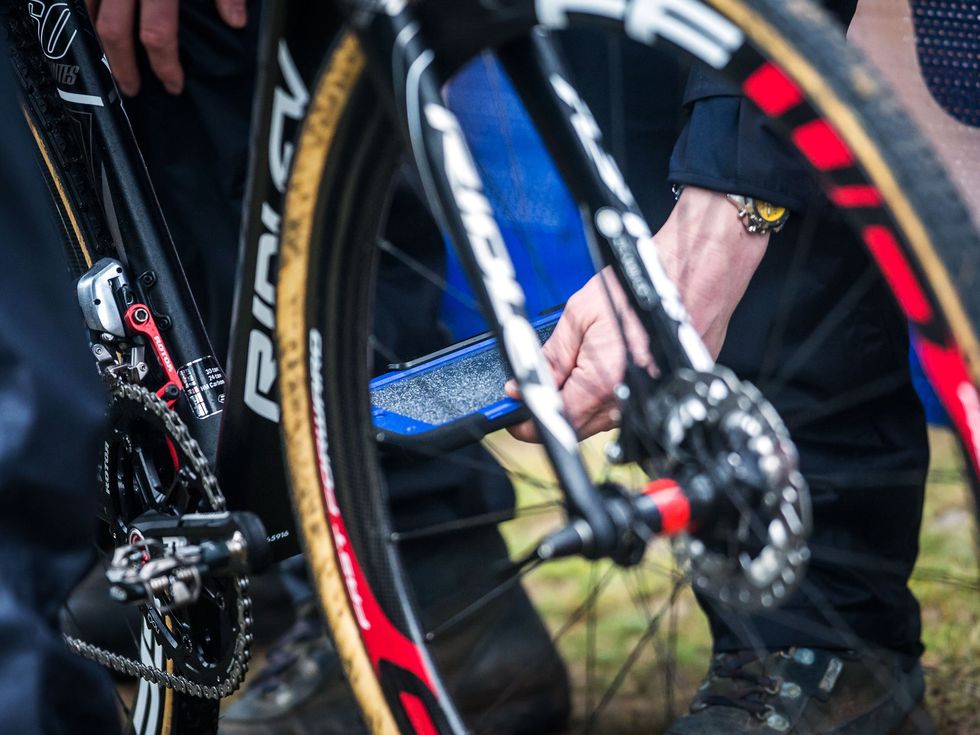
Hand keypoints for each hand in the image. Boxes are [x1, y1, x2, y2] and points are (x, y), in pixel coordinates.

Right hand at [86, 0, 246, 95]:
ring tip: (106, 63)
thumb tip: (236, 22)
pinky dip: (83, 14)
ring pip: (86, 13)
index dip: (164, 65)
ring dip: (95, 42)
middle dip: (122, 66)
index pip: (157, 34)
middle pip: (113, 31)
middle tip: (131, 88)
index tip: (173, 85)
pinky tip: (92, 31)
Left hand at [506, 186, 770, 441]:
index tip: (515, 409)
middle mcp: (627, 403)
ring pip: (601, 417)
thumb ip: (550, 357)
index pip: (556, 420)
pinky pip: (626, 406)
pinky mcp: (663, 396)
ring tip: (580, 361)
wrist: (695, 275)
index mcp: (602, 385)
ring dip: (581, 399)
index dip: (529, 419)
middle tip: (540, 381)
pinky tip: (607, 363)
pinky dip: (608, 393)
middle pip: (578, 425)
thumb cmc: (641, 289)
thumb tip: (523, 385)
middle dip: (555, 406)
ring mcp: (648, 402)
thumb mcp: (579, 315)